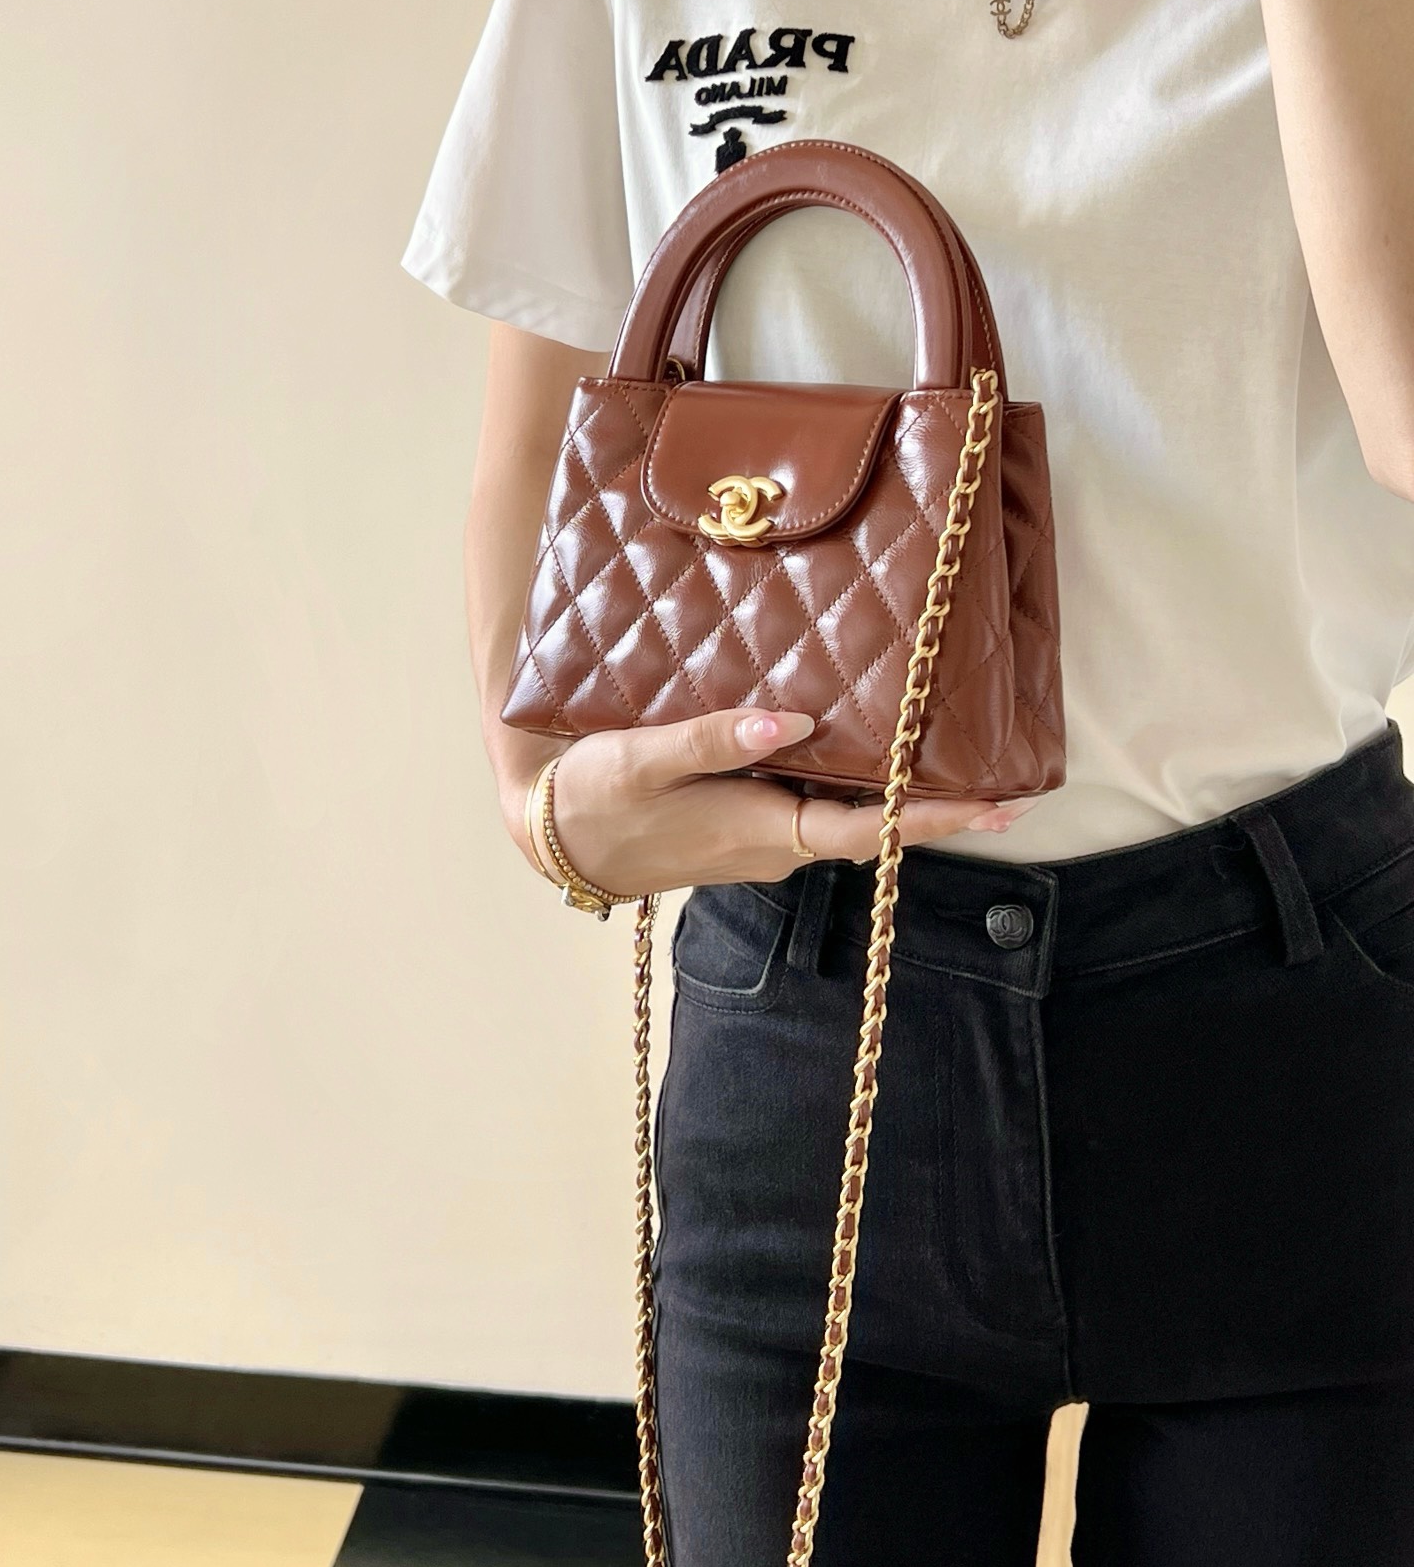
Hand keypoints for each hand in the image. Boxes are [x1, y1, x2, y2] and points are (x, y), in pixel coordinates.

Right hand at [514, 708, 1037, 897]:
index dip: (932, 819)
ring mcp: (763, 841)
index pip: (866, 831)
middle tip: (1011, 793)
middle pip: (873, 831)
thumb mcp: (648, 759)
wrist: (555, 838)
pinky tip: (875, 761)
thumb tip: (795, 720)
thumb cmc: (598, 796)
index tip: (995, 809)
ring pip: (849, 823)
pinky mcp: (748, 828)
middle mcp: (774, 846)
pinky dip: (860, 793)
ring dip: (903, 804)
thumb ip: (719, 737)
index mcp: (760, 832)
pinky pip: (820, 813)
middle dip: (938, 813)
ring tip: (960, 770)